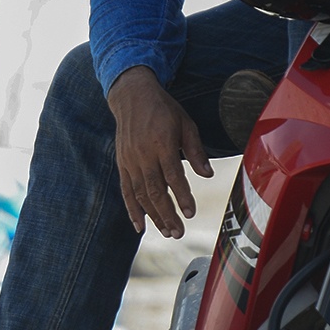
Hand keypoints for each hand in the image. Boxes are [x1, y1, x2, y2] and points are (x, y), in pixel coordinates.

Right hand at [106, 67, 212, 238]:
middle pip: (154, 190)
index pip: (172, 175)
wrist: (132, 96)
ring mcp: (130, 160)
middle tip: (179, 233)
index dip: (182, 196)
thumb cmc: (164, 110)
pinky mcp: (122, 163)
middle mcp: (143, 154)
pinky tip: (140, 226)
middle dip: (167, 214)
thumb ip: (196, 151)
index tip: (191, 213)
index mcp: (162, 142)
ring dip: (153, 216)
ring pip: (140, 194)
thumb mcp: (186, 124)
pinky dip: (132, 210)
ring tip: (167, 233)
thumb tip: (208, 175)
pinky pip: (126, 190)